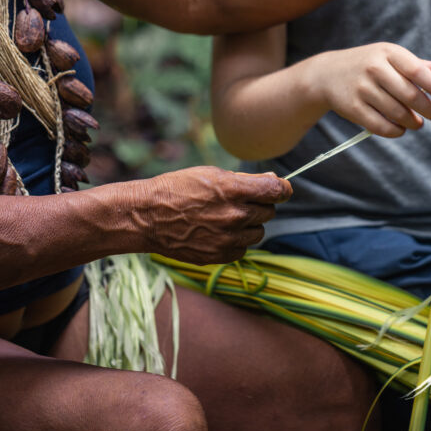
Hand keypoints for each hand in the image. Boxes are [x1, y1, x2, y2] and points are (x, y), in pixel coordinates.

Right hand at [133, 167, 291, 264]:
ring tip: (227, 217)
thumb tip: (274, 180)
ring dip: (249, 224)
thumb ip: (244, 180)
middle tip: (240, 201)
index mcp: (233, 190)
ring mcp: (228, 238)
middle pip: (269, 211)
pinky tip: (219, 232)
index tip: (280, 189)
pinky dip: (237, 241)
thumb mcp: (210, 174)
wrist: (147, 217)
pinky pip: (243, 248)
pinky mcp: (220, 255)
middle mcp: (234, 215)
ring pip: (259, 232)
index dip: (282, 188)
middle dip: (260, 205)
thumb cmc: (177, 189)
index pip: (276, 190)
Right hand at [311, 43, 430, 136]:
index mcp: (388, 53)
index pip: (417, 71)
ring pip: (397, 112)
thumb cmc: (367, 65)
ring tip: (418, 123)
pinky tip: (401, 128)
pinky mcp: (353, 108)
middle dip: (428, 109)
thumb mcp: (391, 58)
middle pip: (409, 95)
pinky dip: (396, 131)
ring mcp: (362, 88)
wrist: (327, 75)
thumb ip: (420, 65)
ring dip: (413, 122)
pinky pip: (381, 126)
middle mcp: (374, 68)